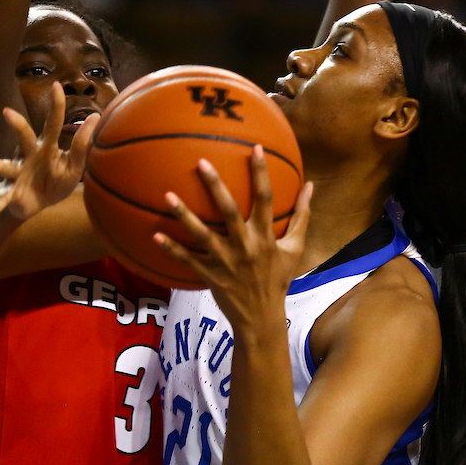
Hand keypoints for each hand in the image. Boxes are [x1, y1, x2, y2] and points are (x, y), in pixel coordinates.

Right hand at [0, 82, 99, 219]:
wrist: (38, 205)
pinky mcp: (10, 193)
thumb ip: (83, 146)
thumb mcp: (75, 167)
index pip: (52, 123)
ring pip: (6, 167)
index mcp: (46, 147)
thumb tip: (95, 117)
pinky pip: (0, 199)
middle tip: (7, 112)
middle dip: (17, 126)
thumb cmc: (56, 181)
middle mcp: (28, 156)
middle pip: (24, 138)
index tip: (57, 85)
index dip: (55, 106)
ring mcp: (17, 174)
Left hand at [154, 146, 313, 332]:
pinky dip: (171, 249)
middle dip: (215, 186)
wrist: (261, 316)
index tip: (254, 148)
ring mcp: (225, 261)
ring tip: (167, 195)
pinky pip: (187, 260)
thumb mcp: (295, 248)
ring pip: (202, 235)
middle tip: (201, 162)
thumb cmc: (278, 278)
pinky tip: (155, 235)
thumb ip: (302, 216)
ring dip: (184, 215)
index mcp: (265, 236)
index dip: (260, 173)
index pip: (264, 198)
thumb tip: (311, 186)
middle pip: (228, 211)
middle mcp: (245, 245)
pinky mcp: (210, 275)